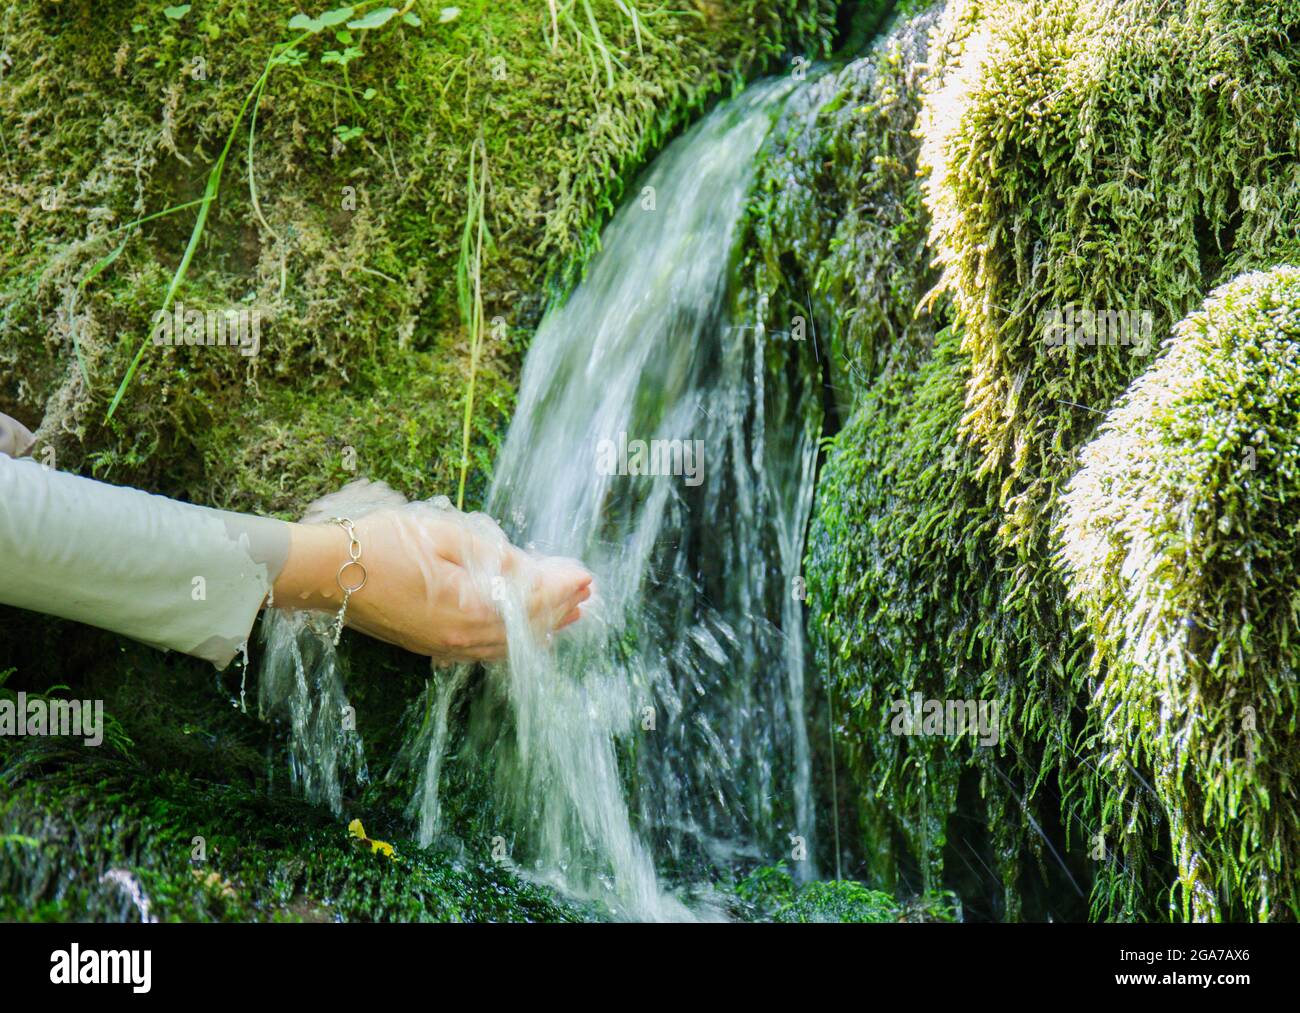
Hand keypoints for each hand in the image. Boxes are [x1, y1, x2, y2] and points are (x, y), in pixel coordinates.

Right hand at [273, 505, 591, 662]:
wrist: (326, 573)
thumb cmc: (380, 546)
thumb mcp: (444, 536)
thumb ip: (492, 556)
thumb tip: (531, 570)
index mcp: (468, 610)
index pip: (532, 602)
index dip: (563, 588)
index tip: (587, 576)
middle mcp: (461, 638)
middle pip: (526, 629)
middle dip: (560, 608)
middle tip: (588, 591)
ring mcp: (446, 646)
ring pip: (509, 644)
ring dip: (543, 626)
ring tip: (570, 612)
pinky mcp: (433, 645)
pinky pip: (488, 648)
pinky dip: (515, 637)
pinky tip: (524, 629)